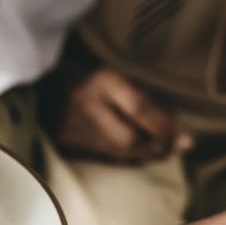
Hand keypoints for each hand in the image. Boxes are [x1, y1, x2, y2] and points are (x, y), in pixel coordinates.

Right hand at [47, 67, 192, 162]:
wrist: (40, 76)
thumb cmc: (86, 68)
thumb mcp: (115, 72)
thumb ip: (142, 94)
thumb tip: (176, 123)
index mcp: (100, 79)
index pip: (138, 107)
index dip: (164, 125)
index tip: (185, 135)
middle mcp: (83, 104)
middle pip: (127, 138)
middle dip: (156, 147)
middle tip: (178, 148)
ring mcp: (70, 125)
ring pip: (115, 151)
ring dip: (143, 154)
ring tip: (163, 152)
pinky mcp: (63, 139)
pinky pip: (100, 154)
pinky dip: (123, 156)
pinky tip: (137, 154)